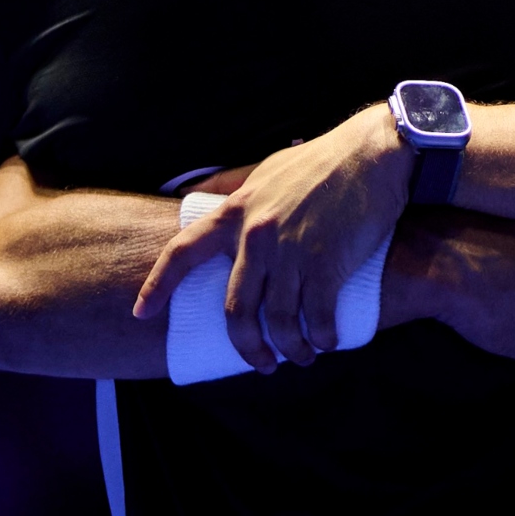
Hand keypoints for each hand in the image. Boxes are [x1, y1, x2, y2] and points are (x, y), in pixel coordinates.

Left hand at [133, 107, 411, 372]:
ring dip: (289, 350)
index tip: (142, 313)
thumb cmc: (321, 161)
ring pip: (277, 322)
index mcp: (237, 211)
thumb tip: (201, 191)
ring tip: (301, 357)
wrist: (372, 153)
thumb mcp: (266, 168)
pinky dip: (320, 339)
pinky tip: (326, 342)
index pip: (183, 252)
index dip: (158, 286)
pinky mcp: (327, 263)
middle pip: (236, 310)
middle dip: (247, 347)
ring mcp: (291, 251)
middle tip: (261, 363)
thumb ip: (234, 186)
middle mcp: (257, 235)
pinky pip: (316, 318)